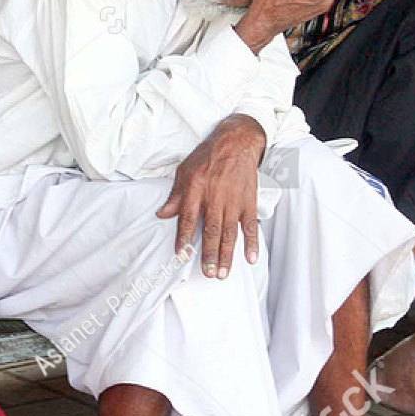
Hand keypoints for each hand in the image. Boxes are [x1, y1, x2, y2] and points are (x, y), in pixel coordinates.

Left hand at [154, 115, 264, 274]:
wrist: (236, 142)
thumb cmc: (207, 157)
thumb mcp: (184, 171)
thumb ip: (175, 195)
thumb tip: (162, 214)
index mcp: (197, 189)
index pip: (188, 218)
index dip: (184, 238)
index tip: (181, 255)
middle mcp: (216, 197)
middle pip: (212, 230)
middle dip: (210, 254)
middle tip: (208, 273)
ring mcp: (234, 201)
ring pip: (230, 233)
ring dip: (227, 255)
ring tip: (223, 273)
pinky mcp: (248, 202)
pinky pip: (250, 225)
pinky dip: (252, 243)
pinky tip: (250, 258)